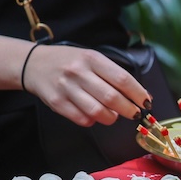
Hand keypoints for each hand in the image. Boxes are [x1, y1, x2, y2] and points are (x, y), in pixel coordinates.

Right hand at [22, 45, 149, 126]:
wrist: (34, 64)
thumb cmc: (70, 62)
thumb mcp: (92, 59)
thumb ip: (114, 75)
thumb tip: (141, 94)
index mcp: (92, 58)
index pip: (122, 78)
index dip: (138, 93)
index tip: (146, 102)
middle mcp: (78, 72)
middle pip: (111, 97)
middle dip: (129, 110)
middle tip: (135, 114)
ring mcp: (66, 88)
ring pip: (97, 111)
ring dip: (111, 118)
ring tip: (114, 115)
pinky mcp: (56, 103)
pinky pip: (82, 119)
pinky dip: (93, 121)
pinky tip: (94, 115)